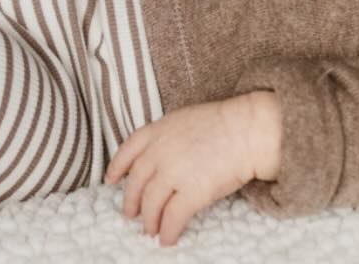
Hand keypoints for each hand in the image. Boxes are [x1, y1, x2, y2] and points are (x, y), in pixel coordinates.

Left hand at [105, 91, 281, 246]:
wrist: (248, 129)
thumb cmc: (224, 123)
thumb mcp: (186, 119)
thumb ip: (167, 137)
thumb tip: (160, 158)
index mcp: (159, 130)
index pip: (129, 149)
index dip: (117, 166)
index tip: (111, 180)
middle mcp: (161, 151)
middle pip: (137, 183)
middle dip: (131, 201)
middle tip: (131, 215)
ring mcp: (174, 172)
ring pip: (151, 205)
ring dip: (150, 221)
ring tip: (152, 231)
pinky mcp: (191, 193)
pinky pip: (172, 219)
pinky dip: (168, 232)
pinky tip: (168, 239)